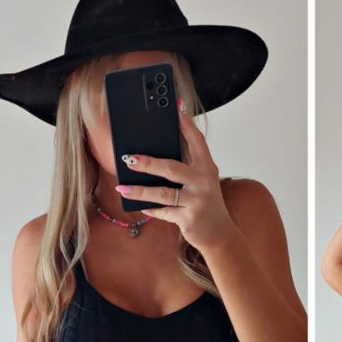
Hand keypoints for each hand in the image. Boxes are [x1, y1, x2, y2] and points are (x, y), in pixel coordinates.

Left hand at [115, 99, 237, 253]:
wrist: (219, 233)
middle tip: (129, 158)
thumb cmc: (205, 203)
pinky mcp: (188, 219)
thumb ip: (185, 166)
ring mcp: (197, 201)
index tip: (174, 108)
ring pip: (163, 193)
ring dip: (140, 191)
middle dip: (148, 163)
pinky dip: (151, 210)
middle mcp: (203, 182)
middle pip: (172, 168)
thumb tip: (153, 154)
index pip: (197, 141)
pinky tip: (140, 206)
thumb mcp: (201, 181)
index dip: (185, 124)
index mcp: (207, 168)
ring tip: (122, 188)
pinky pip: (164, 212)